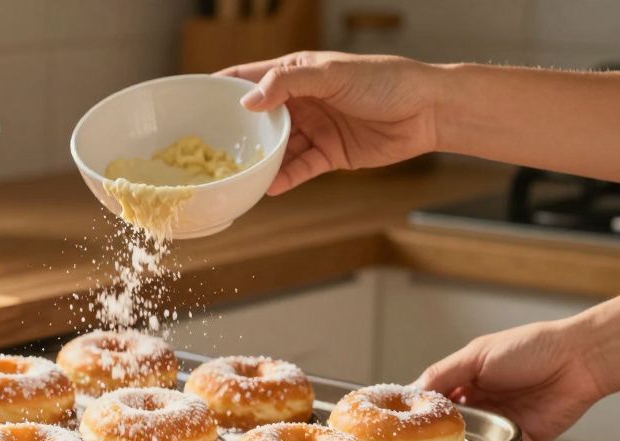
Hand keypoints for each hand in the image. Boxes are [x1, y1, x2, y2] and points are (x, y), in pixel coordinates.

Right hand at [217, 52, 443, 193]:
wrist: (428, 111)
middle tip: (207, 151)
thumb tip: (247, 101)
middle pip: (258, 119)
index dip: (221, 88)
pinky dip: (285, 178)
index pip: (249, 78)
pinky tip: (269, 188)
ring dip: (260, 161)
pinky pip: (299, 169)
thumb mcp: (332, 73)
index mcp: (297, 73)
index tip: (191, 100)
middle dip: (235, 133)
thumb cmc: (384, 80)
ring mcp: (314, 129)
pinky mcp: (329, 154)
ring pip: (277, 148)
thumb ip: (289, 83)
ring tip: (237, 176)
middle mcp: (301, 101)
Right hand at [416, 316, 619, 440]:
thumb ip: (443, 375)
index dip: (415, 414)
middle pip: (448, 430)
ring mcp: (499, 425)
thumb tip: (411, 393)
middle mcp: (479, 405)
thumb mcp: (477, 355)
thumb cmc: (530, 347)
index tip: (396, 430)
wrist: (580, 360)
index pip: (432, 401)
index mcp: (465, 381)